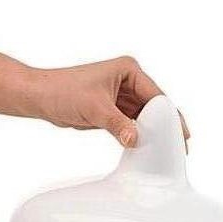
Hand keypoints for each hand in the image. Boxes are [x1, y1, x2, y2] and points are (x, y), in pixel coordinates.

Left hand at [29, 56, 190, 147]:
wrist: (41, 98)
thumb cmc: (63, 92)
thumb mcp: (95, 108)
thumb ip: (118, 125)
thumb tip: (135, 140)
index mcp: (128, 71)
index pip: (157, 96)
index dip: (170, 116)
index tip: (180, 135)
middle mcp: (127, 81)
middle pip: (154, 107)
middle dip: (164, 126)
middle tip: (179, 147)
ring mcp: (120, 96)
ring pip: (143, 117)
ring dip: (151, 132)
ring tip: (165, 150)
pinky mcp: (112, 110)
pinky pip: (131, 124)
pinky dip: (137, 135)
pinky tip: (146, 147)